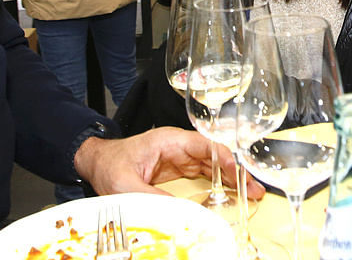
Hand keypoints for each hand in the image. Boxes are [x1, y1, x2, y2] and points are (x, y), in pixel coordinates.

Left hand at [74, 127, 265, 197]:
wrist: (97, 162)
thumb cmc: (110, 164)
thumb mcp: (127, 184)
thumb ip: (153, 197)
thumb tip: (179, 212)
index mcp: (170, 140)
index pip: (207, 146)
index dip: (227, 160)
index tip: (239, 176)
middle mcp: (179, 146)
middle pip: (216, 156)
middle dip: (237, 172)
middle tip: (254, 190)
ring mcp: (180, 157)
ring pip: (214, 166)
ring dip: (232, 179)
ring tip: (250, 194)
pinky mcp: (178, 169)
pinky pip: (205, 174)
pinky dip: (220, 184)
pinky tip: (231, 194)